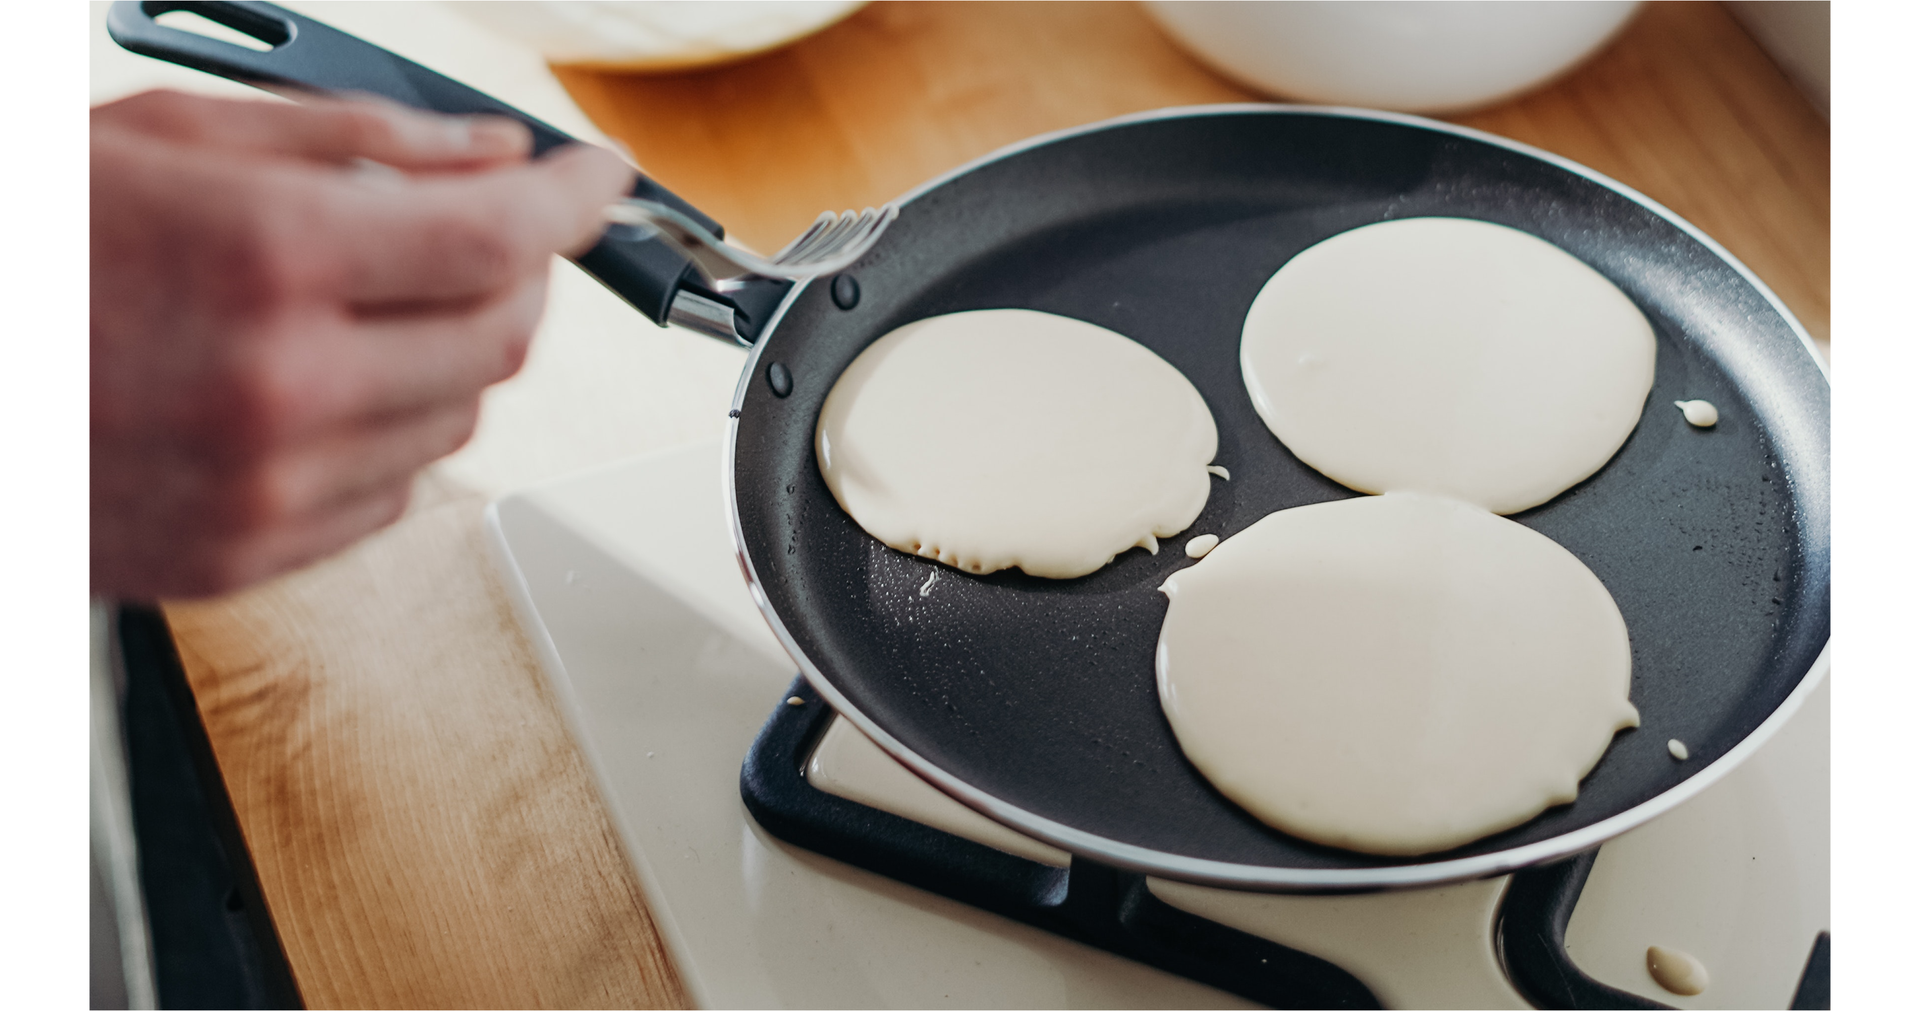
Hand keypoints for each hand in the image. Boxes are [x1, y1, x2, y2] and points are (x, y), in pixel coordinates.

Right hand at [91, 90, 634, 598]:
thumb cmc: (21, 252)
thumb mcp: (160, 136)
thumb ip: (350, 143)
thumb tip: (484, 152)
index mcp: (262, 260)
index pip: (499, 237)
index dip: (571, 200)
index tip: (595, 180)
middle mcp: (279, 387)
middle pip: (503, 337)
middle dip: (519, 273)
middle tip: (488, 230)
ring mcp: (265, 488)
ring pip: (462, 420)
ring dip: (455, 351)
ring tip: (373, 301)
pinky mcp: (244, 557)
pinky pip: (397, 493)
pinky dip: (398, 430)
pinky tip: (330, 382)